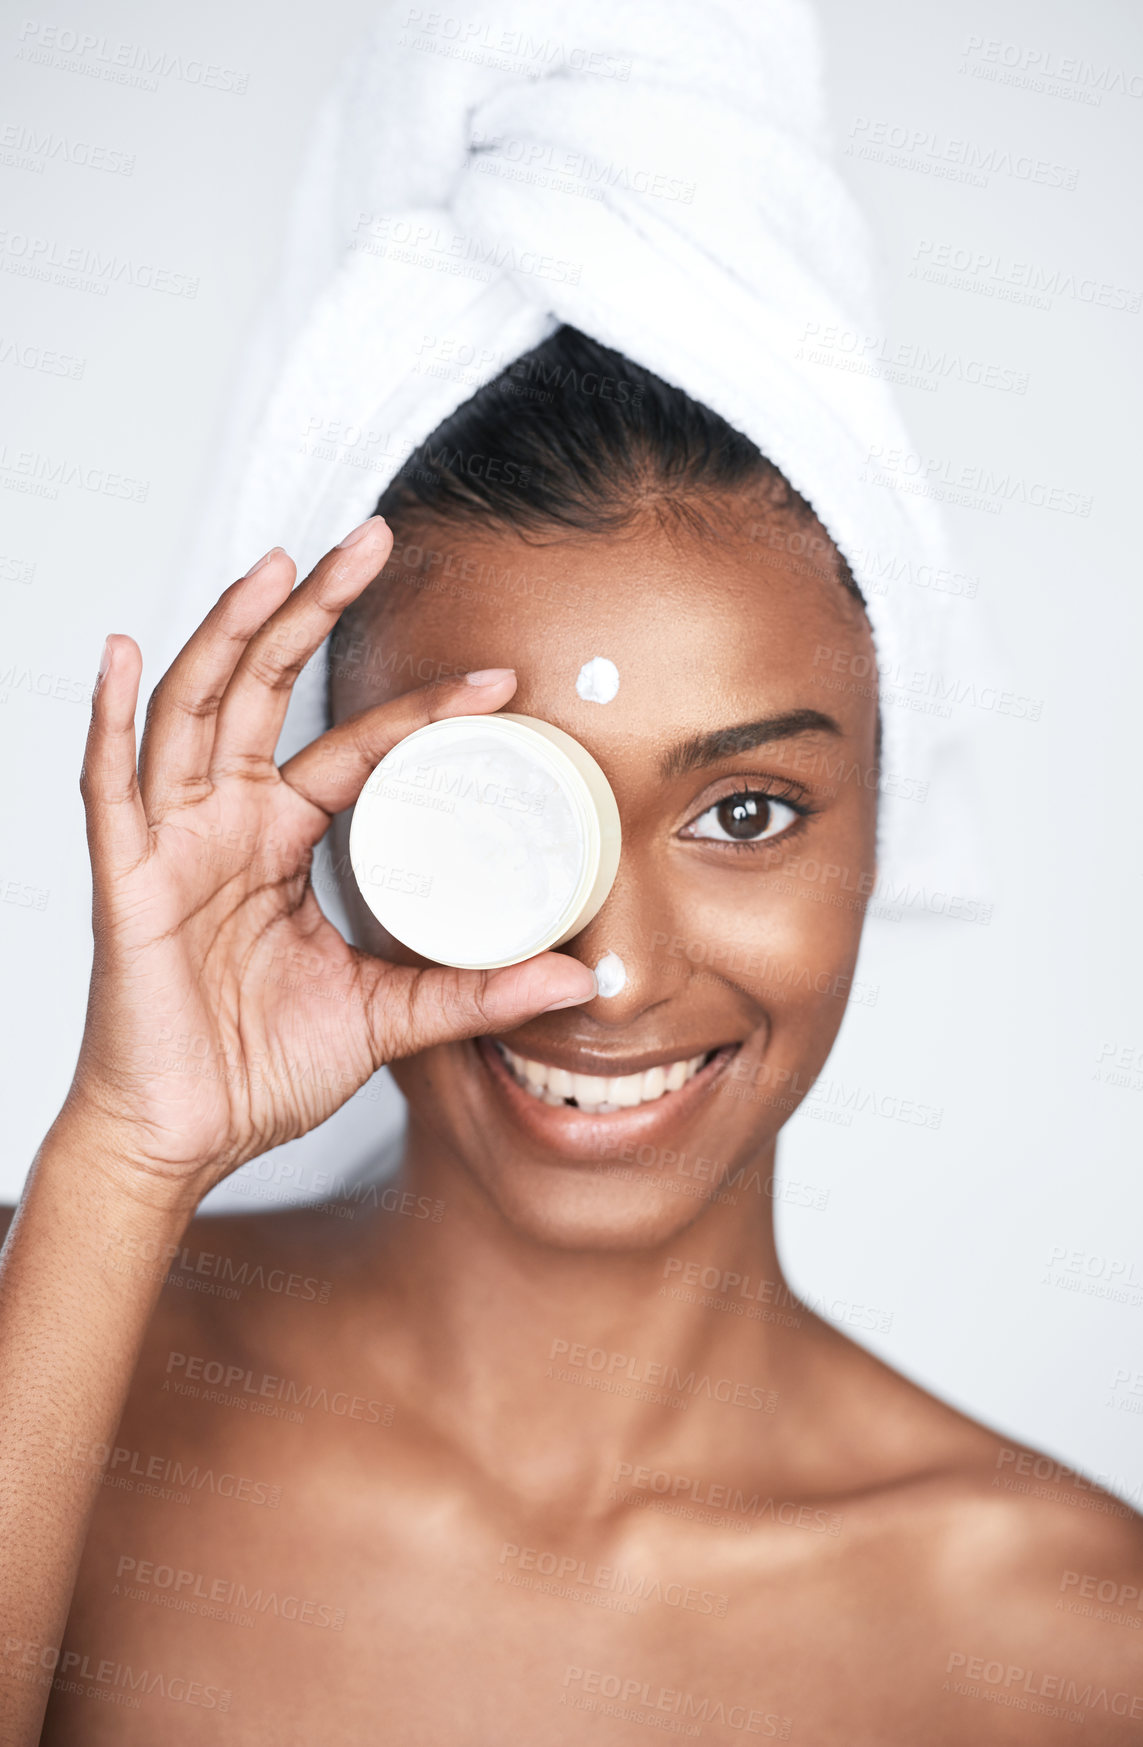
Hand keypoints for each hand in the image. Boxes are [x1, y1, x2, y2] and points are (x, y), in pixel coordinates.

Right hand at [66, 516, 594, 1208]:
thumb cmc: (259, 1069)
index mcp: (279, 842)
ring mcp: (172, 843)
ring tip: (279, 563)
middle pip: (264, 687)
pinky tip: (125, 652)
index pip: (352, 748)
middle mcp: (225, 823)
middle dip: (312, 611)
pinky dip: (111, 719)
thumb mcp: (388, 1017)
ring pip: (195, 710)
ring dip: (232, 631)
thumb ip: (474, 992)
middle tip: (371, 541)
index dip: (418, 708)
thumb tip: (580, 980)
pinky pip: (110, 789)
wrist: (185, 1140)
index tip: (494, 678)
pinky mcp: (126, 881)